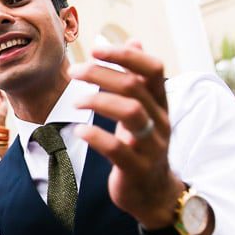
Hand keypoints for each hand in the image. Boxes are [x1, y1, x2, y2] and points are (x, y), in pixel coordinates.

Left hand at [68, 41, 185, 230]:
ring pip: (132, 113)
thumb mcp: (146, 109)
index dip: (125, 55)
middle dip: (102, 74)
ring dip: (99, 101)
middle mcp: (160, 120)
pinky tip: (80, 131)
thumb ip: (138, 77)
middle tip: (73, 71)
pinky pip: (118, 150)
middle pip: (135, 87)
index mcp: (161, 103)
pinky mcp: (136, 168)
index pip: (153, 68)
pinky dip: (97, 137)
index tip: (96, 47)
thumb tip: (135, 40)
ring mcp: (151, 145)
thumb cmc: (144, 144)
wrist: (155, 194)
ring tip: (74, 102)